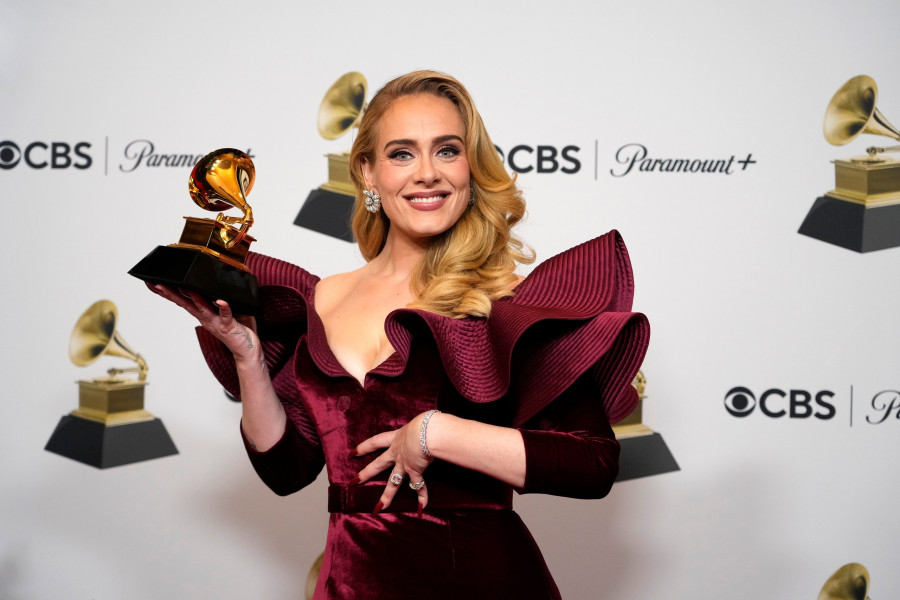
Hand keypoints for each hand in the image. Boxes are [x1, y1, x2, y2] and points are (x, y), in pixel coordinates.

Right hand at [145, 283, 259, 363]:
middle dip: (172, 294)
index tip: (157, 284)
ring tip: (183, 286)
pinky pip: (226, 315)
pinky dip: (223, 307)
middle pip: (186, 303)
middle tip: (159, 284)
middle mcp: (206, 318)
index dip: (171, 294)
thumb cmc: (239, 329)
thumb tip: (217, 283)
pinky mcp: (228, 326)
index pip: (184, 301)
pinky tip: (220, 300)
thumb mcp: (228, 310)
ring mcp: (216, 322)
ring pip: (201, 308)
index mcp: (204, 313)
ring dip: (193, 297)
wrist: (247, 350)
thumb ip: (220, 299)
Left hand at [350, 412, 435, 515]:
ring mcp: (404, 464)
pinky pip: (419, 487)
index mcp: (396, 438)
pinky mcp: (415, 471)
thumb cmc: (425, 424)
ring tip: (379, 507)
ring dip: (386, 496)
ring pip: (393, 483)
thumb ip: (416, 429)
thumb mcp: (417, 423)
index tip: (351, 453)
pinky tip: (420, 509)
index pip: (375, 442)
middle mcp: (397, 453)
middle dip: (365, 474)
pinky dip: (422, 498)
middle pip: (377, 465)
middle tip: (353, 482)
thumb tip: (425, 427)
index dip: (363, 448)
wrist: (428, 432)